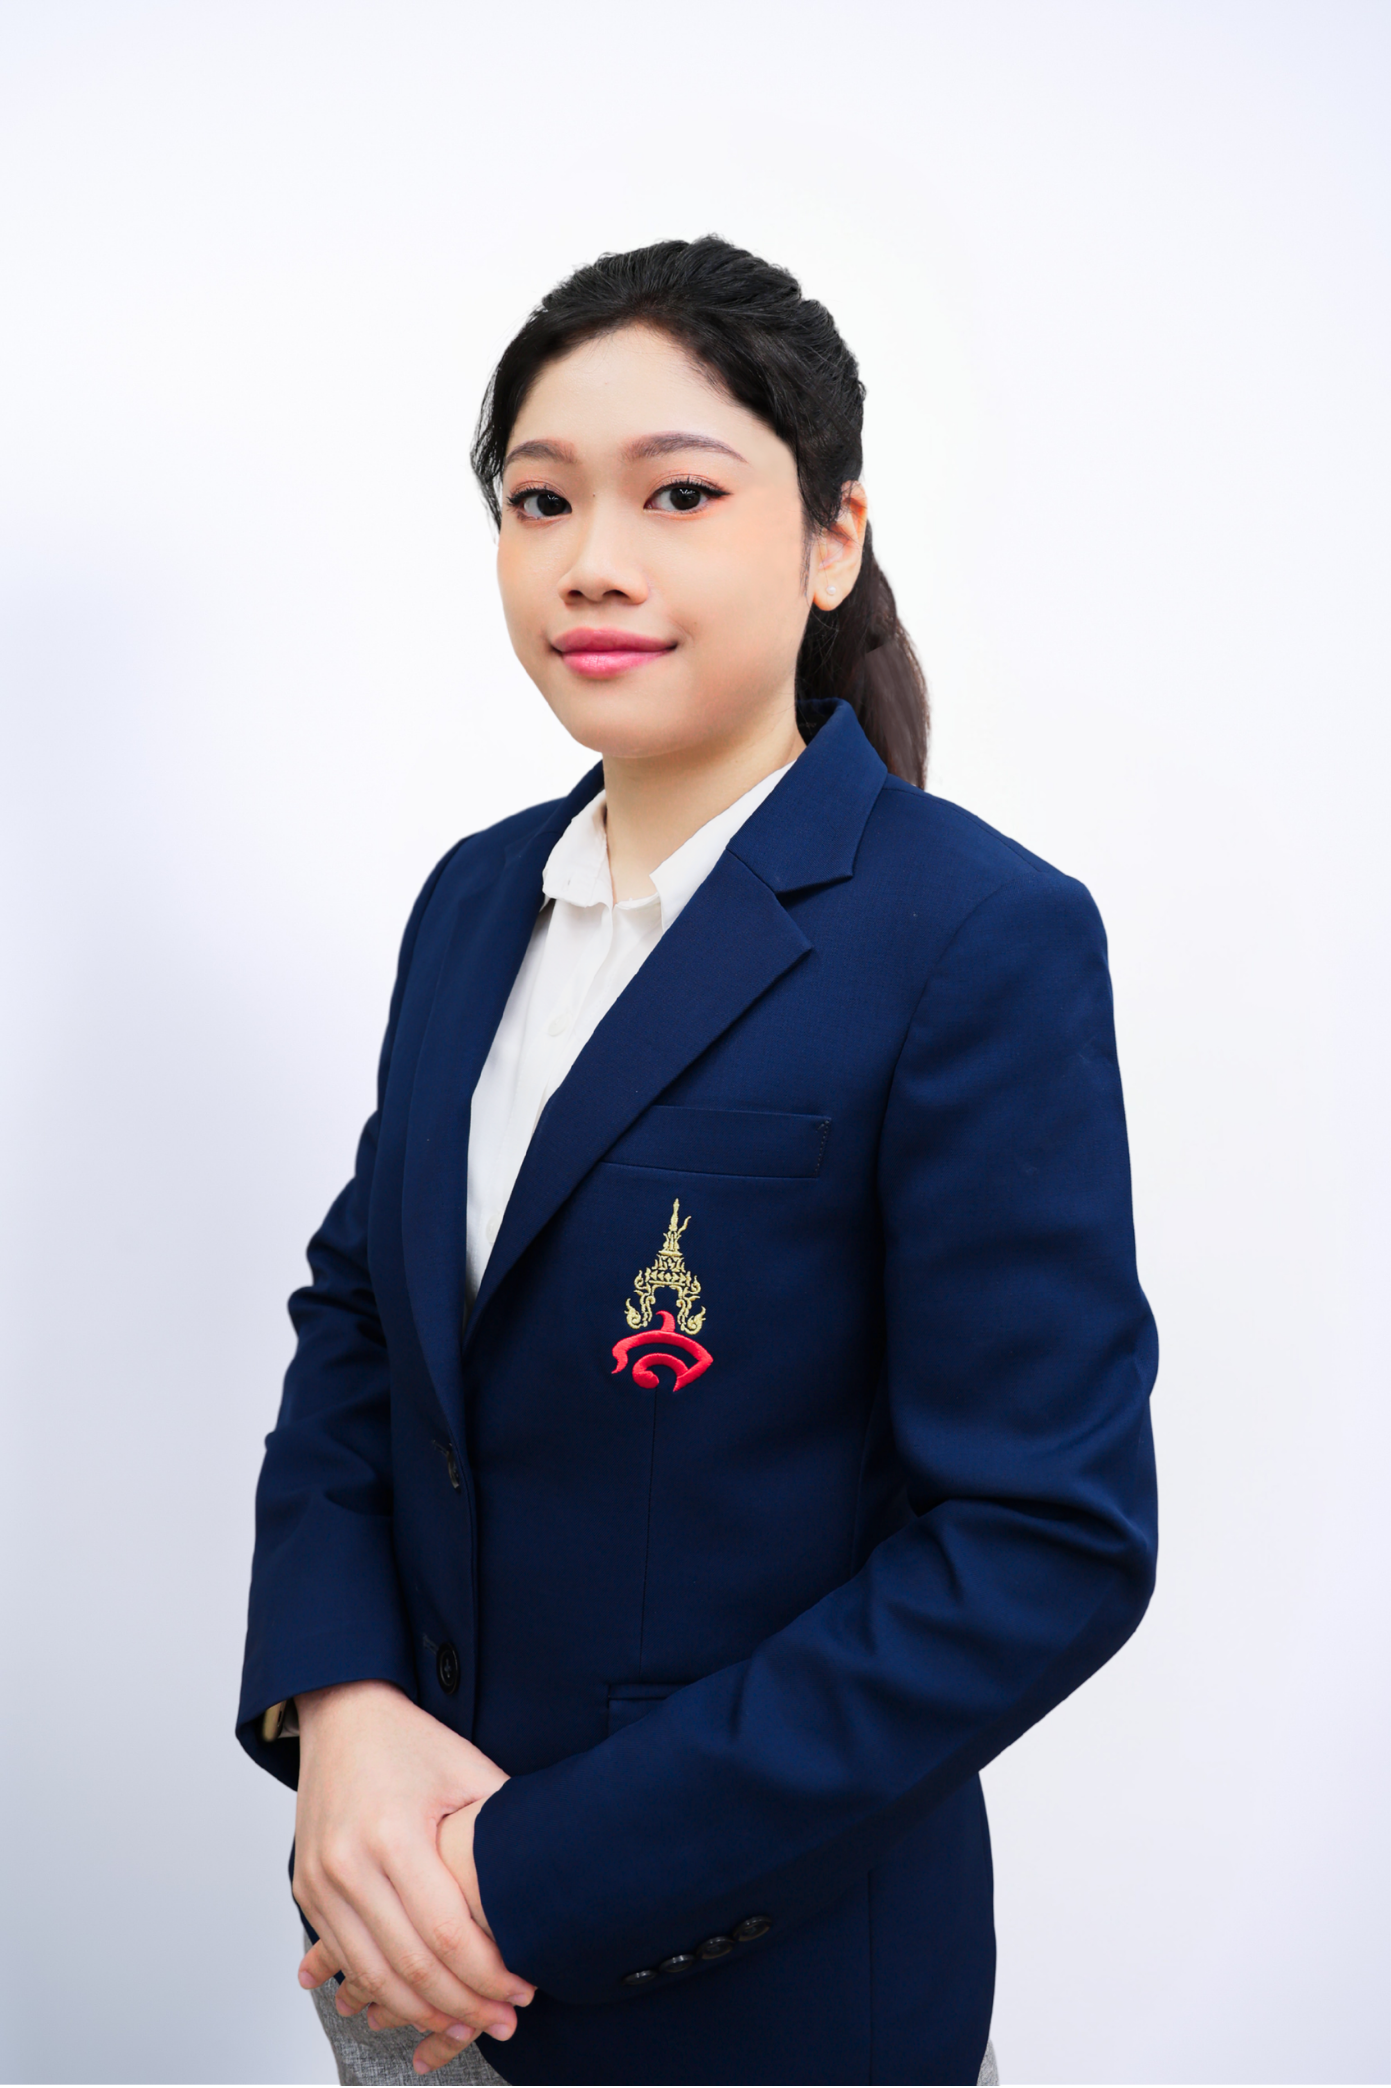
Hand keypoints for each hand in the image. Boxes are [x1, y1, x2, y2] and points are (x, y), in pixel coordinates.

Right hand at [292, 1681, 532, 2056]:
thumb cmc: (410, 1741)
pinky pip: (346, 1959)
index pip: (447, 1932)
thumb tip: (553, 1876)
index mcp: (394, 1834)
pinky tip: (420, 2006)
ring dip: (423, 2011)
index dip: (489, 1973)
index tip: (523, 1990)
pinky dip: (383, 1991)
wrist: (341, 1715)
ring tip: (468, 2025)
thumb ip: (503, 1827)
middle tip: (504, 2022)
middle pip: (411, 1965)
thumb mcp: (468, 1770)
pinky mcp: (307, 1892)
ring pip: (373, 1976)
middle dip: (464, 2005)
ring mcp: (320, 1882)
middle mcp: (349, 1864)